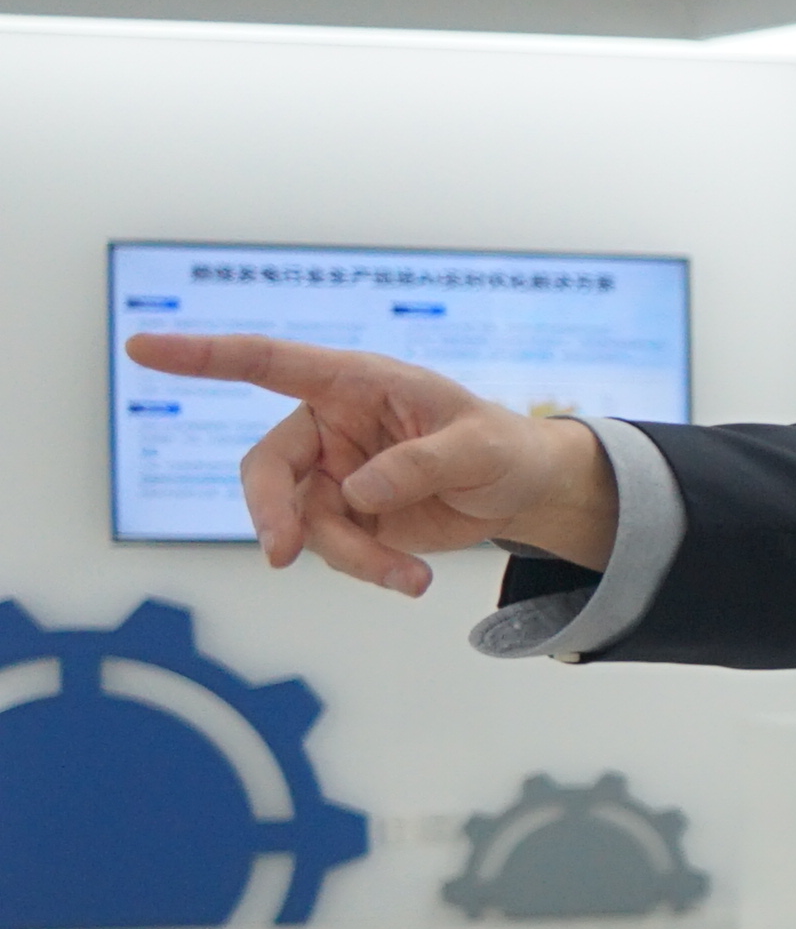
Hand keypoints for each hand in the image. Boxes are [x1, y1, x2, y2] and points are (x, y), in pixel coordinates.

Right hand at [123, 331, 618, 595]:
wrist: (521, 492)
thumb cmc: (501, 446)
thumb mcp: (479, 446)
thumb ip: (420, 463)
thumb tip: (357, 490)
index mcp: (354, 383)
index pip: (268, 362)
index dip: (203, 356)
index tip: (141, 350)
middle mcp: (330, 426)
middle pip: (266, 468)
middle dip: (271, 512)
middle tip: (282, 552)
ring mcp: (331, 474)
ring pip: (300, 521)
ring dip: (346, 554)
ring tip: (406, 576)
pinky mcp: (346, 517)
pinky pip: (332, 549)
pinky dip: (367, 568)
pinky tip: (411, 578)